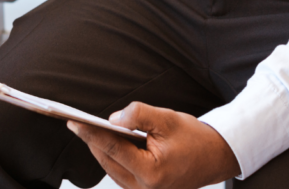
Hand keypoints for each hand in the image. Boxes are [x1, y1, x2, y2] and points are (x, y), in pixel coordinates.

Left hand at [67, 102, 239, 188]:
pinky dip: (111, 154)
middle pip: (107, 159)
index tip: (72, 121)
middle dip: (92, 139)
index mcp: (152, 173)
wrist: (216, 157)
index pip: (112, 148)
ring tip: (84, 127)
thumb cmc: (195, 139)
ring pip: (110, 166)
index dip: (90, 133)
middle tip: (74, 120)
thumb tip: (112, 120)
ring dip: (100, 147)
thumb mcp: (167, 119)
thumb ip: (138, 115)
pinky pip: (119, 170)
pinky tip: (104, 138)